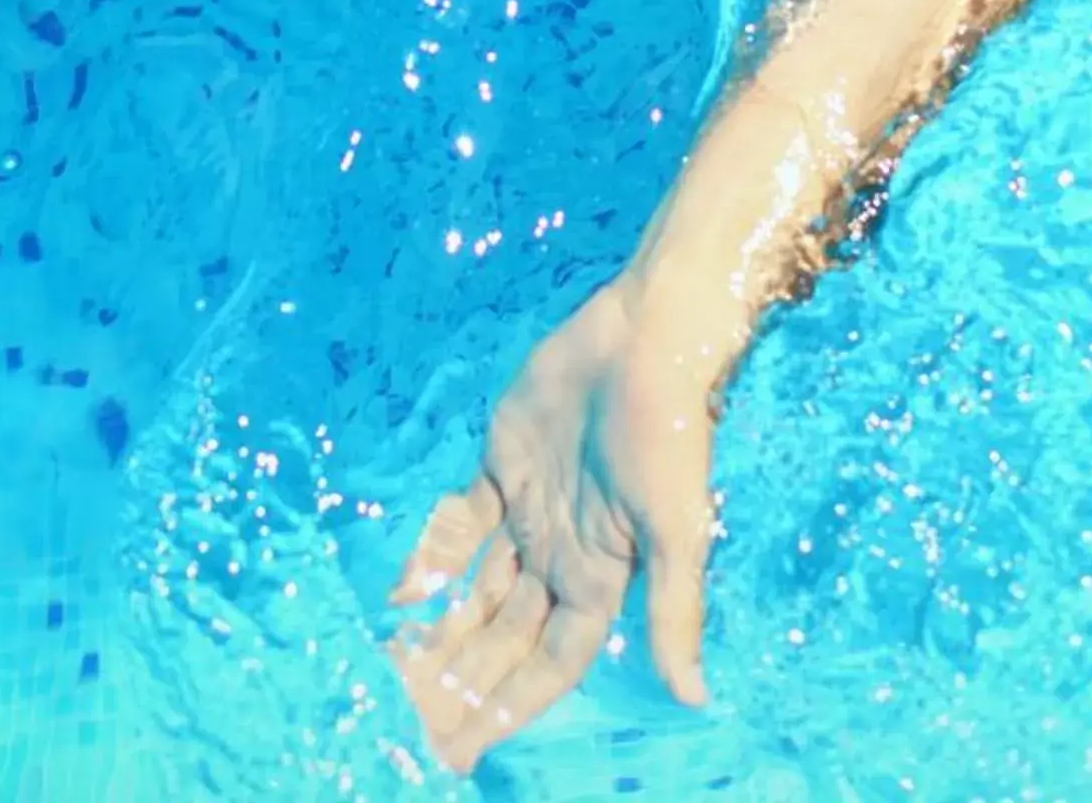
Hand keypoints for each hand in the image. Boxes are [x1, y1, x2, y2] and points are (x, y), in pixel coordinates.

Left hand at [389, 273, 742, 772]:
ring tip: (398, 674)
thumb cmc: (667, 435)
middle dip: (465, 682)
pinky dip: (433, 557)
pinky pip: (460, 525)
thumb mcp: (677, 529)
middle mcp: (560, 556)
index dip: (509, 708)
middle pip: (503, 637)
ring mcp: (528, 513)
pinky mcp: (502, 467)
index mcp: (600, 580)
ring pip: (477, 590)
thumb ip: (674, 611)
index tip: (464, 751)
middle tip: (415, 726)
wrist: (643, 341)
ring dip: (444, 630)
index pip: (548, 664)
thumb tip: (694, 696)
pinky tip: (401, 592)